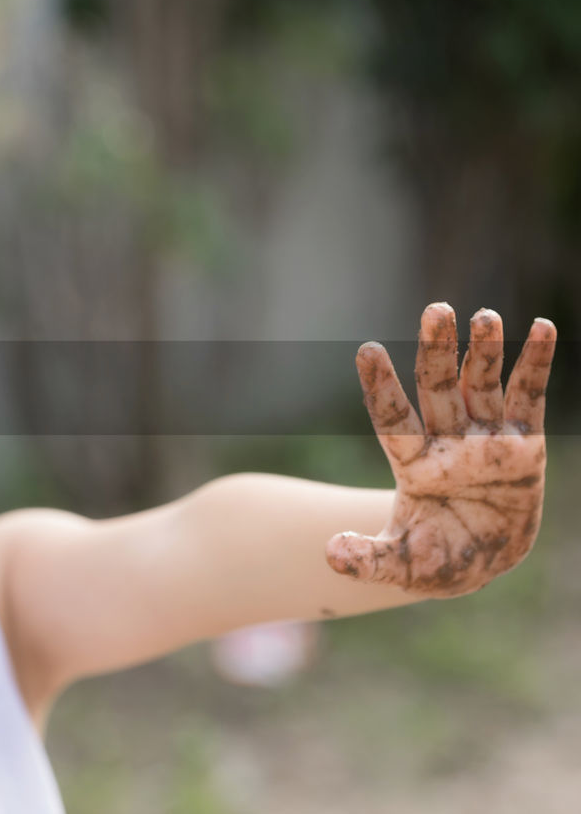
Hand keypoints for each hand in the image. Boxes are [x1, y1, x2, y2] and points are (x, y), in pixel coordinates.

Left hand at [326, 303, 555, 595]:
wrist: (478, 562)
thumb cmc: (433, 560)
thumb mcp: (400, 566)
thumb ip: (367, 560)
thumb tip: (331, 554)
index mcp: (413, 464)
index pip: (392, 418)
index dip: (381, 387)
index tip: (367, 351)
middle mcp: (447, 442)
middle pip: (438, 388)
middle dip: (436, 351)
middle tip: (435, 310)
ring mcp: (485, 438)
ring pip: (482, 384)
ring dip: (484, 350)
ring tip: (484, 315)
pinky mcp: (523, 443)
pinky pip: (530, 397)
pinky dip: (537, 363)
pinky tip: (543, 328)